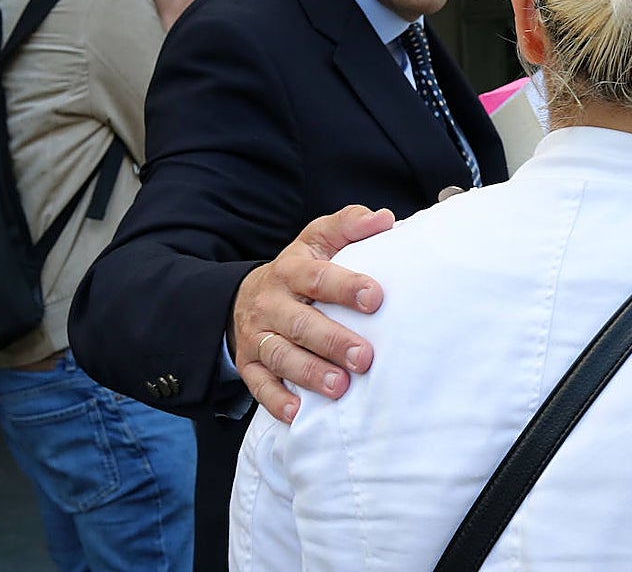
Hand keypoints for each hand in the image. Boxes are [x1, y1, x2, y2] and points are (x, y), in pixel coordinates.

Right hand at [233, 205, 393, 422]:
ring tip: (340, 387)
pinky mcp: (249, 364)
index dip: (346, 287)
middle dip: (333, 341)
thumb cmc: (301, 269)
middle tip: (365, 357)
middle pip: (300, 323)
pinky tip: (298, 413)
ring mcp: (257, 335)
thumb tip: (384, 219)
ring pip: (280, 356)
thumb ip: (350, 225)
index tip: (376, 298)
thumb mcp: (319, 239)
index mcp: (292, 269)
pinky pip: (258, 385)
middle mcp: (271, 303)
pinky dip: (277, 400)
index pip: (318, 276)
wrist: (248, 296)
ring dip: (310, 373)